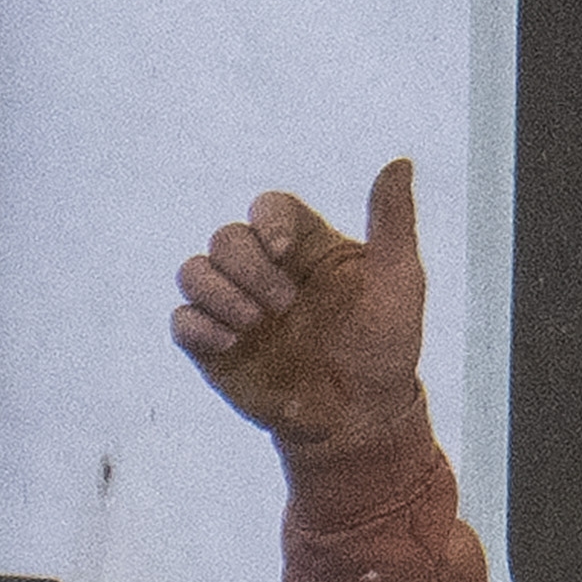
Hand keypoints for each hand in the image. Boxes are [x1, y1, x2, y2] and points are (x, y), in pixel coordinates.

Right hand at [174, 157, 435, 452]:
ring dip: (218, 292)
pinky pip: (181, 321)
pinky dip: (197, 326)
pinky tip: (230, 342)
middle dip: (249, 267)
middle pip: (227, 237)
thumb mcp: (400, 283)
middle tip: (283, 306)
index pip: (268, 207)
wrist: (363, 419)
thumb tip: (400, 162)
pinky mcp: (215, 346)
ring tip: (255, 324)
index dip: (268, 219)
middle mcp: (264, 270)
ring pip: (193, 271)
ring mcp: (236, 307)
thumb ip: (393, 223)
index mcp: (304, 246)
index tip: (284, 249)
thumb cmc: (387, 347)